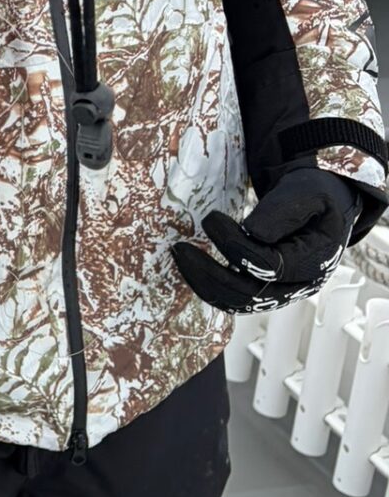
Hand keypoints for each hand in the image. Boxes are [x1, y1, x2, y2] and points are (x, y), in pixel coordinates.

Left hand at [171, 167, 361, 313]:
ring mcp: (282, 293)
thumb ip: (284, 211)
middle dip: (210, 273)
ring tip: (179, 256)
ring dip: (204, 283)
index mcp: (315, 262)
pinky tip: (189, 265)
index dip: (235, 246)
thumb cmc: (313, 195)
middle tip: (180, 248)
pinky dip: (209, 286)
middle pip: (250, 294)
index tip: (210, 219)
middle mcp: (299, 286)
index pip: (270, 266)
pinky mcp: (265, 291)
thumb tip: (253, 232)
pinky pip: (234, 299)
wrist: (317, 206)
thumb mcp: (307, 192)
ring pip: (238, 303)